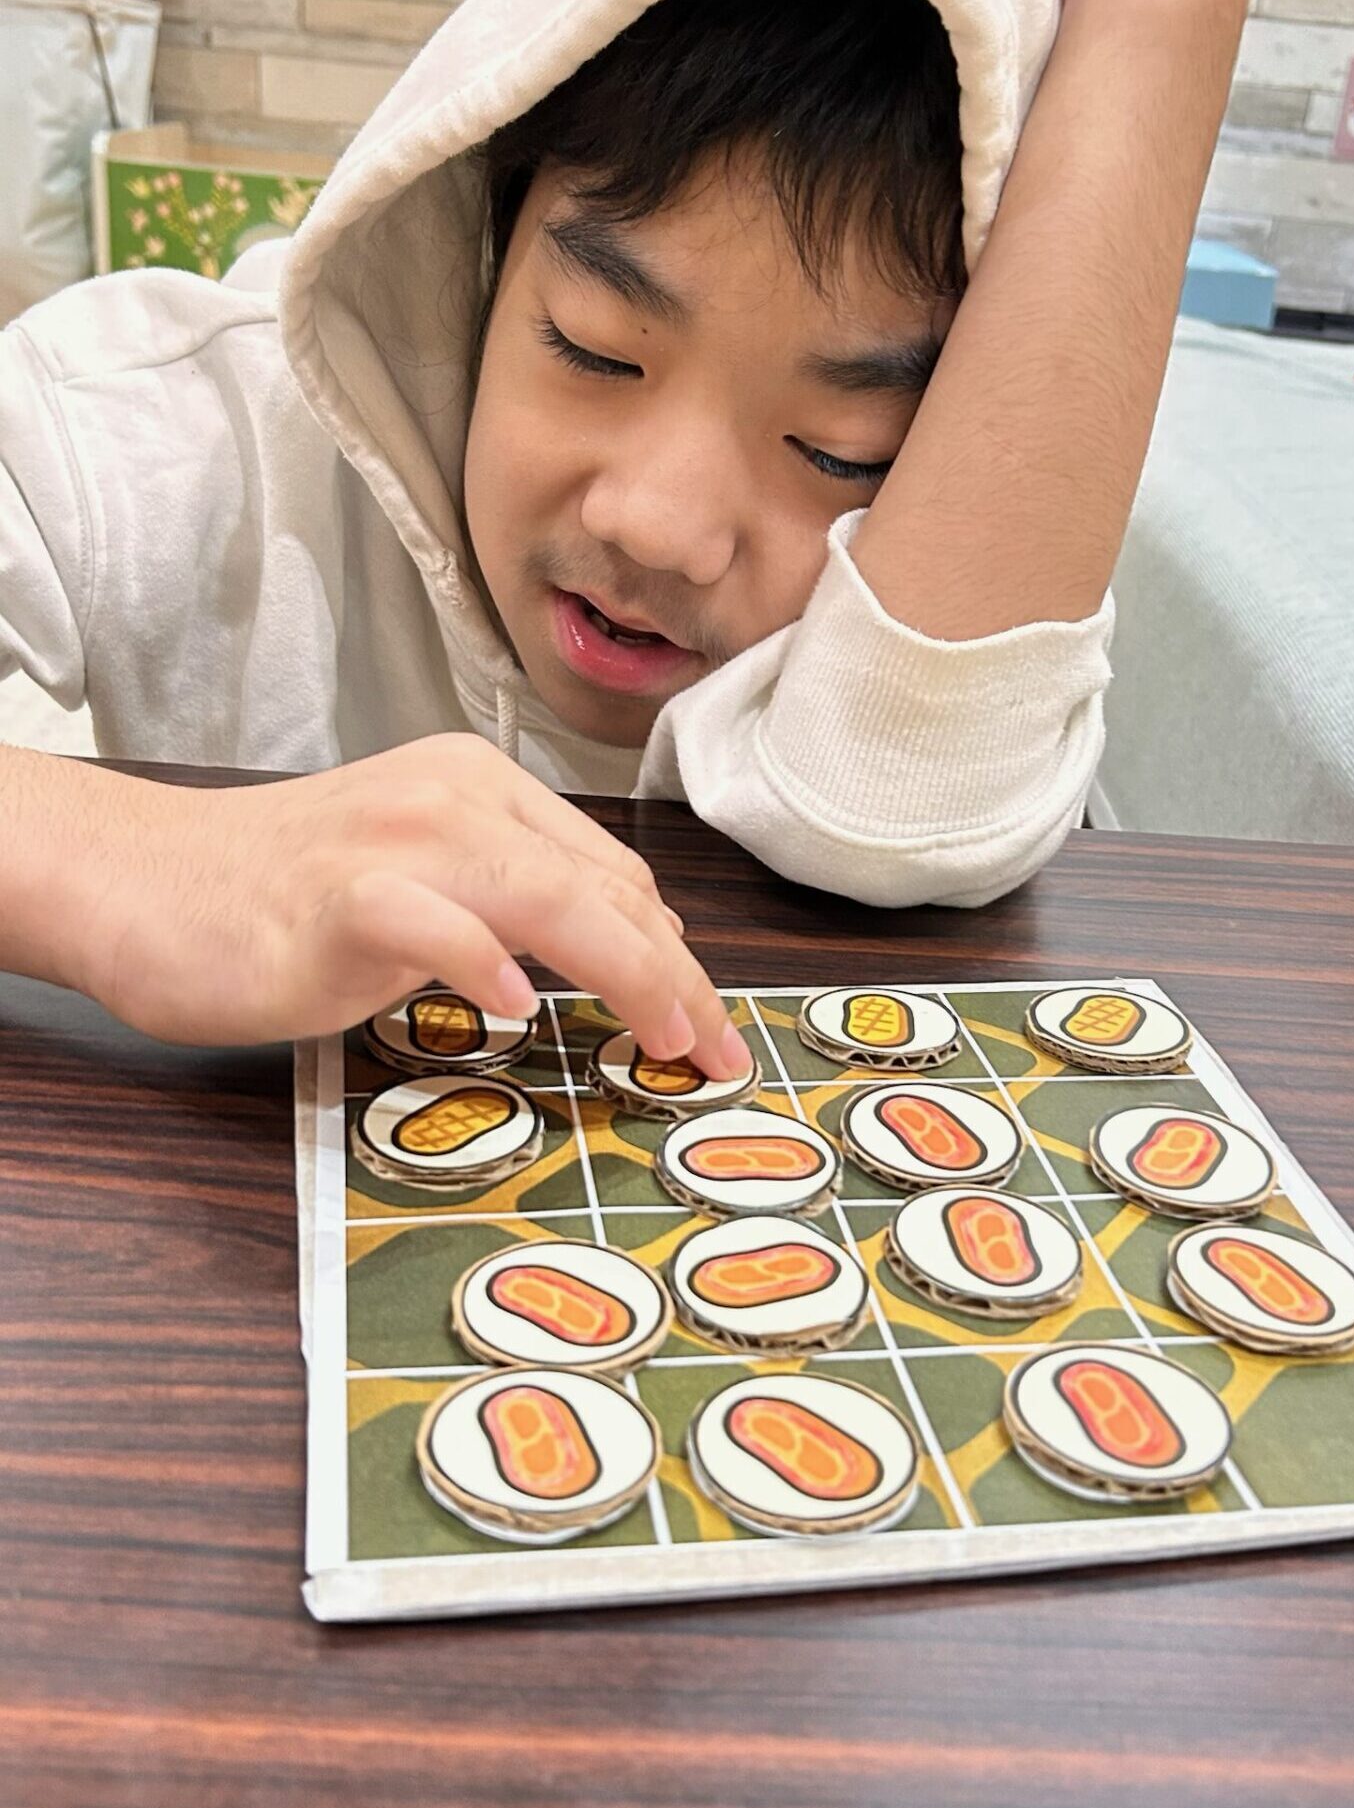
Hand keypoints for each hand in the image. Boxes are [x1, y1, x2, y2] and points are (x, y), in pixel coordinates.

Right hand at [78, 735, 747, 1075]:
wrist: (145, 882)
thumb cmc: (281, 896)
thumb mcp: (420, 881)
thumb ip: (511, 902)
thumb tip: (625, 951)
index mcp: (481, 787)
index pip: (612, 873)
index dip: (675, 952)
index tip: (708, 1022)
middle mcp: (452, 797)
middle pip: (602, 887)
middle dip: (677, 976)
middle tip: (718, 1054)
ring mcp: (396, 840)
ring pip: (548, 896)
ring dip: (626, 973)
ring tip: (667, 1040)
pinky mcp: (340, 894)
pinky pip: (436, 925)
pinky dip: (484, 964)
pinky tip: (516, 1012)